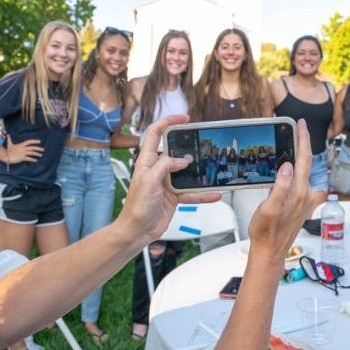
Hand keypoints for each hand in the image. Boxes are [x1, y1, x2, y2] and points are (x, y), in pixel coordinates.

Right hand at [6, 135, 42, 163]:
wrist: (5, 156)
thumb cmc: (8, 150)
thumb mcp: (9, 144)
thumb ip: (9, 139)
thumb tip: (8, 135)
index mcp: (21, 145)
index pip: (29, 141)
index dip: (34, 141)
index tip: (39, 141)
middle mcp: (23, 148)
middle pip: (32, 148)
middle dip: (38, 148)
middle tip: (43, 150)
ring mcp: (23, 153)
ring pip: (32, 153)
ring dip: (37, 154)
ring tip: (41, 155)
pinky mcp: (22, 158)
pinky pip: (29, 158)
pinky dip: (32, 159)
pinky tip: (36, 160)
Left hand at [115, 114, 219, 243]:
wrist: (137, 230)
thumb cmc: (136, 207)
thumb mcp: (149, 180)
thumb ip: (165, 166)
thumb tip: (182, 160)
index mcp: (147, 161)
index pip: (156, 134)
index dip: (168, 122)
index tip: (183, 118)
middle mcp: (158, 169)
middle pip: (175, 151)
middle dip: (189, 147)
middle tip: (203, 143)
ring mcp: (167, 183)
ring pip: (187, 173)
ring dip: (199, 173)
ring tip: (212, 169)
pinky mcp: (174, 196)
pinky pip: (192, 192)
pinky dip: (202, 194)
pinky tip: (213, 194)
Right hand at [247, 119, 312, 267]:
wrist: (270, 252)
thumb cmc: (266, 232)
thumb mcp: (268, 209)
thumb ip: (280, 188)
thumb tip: (287, 166)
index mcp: (299, 192)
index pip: (304, 159)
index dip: (303, 139)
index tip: (301, 124)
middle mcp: (306, 195)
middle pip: (306, 162)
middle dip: (302, 143)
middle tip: (297, 127)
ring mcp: (305, 200)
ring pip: (303, 172)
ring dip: (298, 156)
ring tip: (290, 143)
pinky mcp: (301, 205)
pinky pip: (300, 181)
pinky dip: (295, 170)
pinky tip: (287, 168)